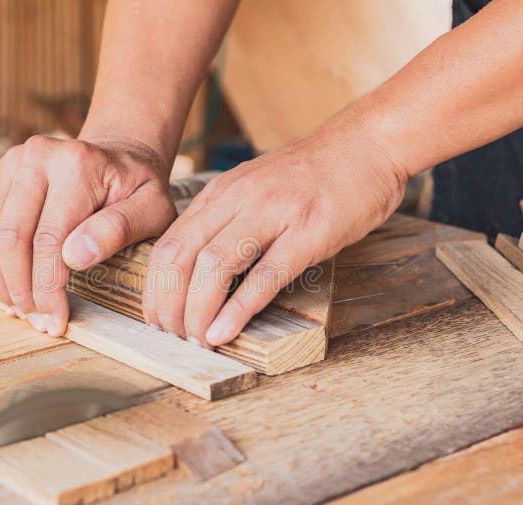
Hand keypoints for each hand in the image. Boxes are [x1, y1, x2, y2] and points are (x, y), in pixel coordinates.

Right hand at [0, 135, 175, 334]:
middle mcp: (37, 157)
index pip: (48, 239)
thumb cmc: (139, 188)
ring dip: (2, 282)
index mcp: (75, 164)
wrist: (121, 155)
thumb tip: (76, 257)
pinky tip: (11, 290)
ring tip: (23, 312)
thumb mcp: (151, 209)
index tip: (57, 320)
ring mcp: (13, 163)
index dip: (47, 287)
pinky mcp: (1, 174)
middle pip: (11, 238)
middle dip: (21, 290)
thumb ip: (119, 229)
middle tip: (38, 322)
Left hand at [143, 115, 406, 346]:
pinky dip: (238, 309)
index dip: (155, 289)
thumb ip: (226, 220)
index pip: (169, 244)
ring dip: (198, 310)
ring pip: (214, 266)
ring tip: (197, 340)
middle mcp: (238, 201)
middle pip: (181, 257)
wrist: (367, 145)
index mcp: (221, 194)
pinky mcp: (308, 233)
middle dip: (168, 304)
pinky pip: (264, 276)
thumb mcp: (255, 187)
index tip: (157, 318)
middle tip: (173, 336)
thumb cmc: (312, 174)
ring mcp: (273, 215)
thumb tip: (200, 268)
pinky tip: (225, 331)